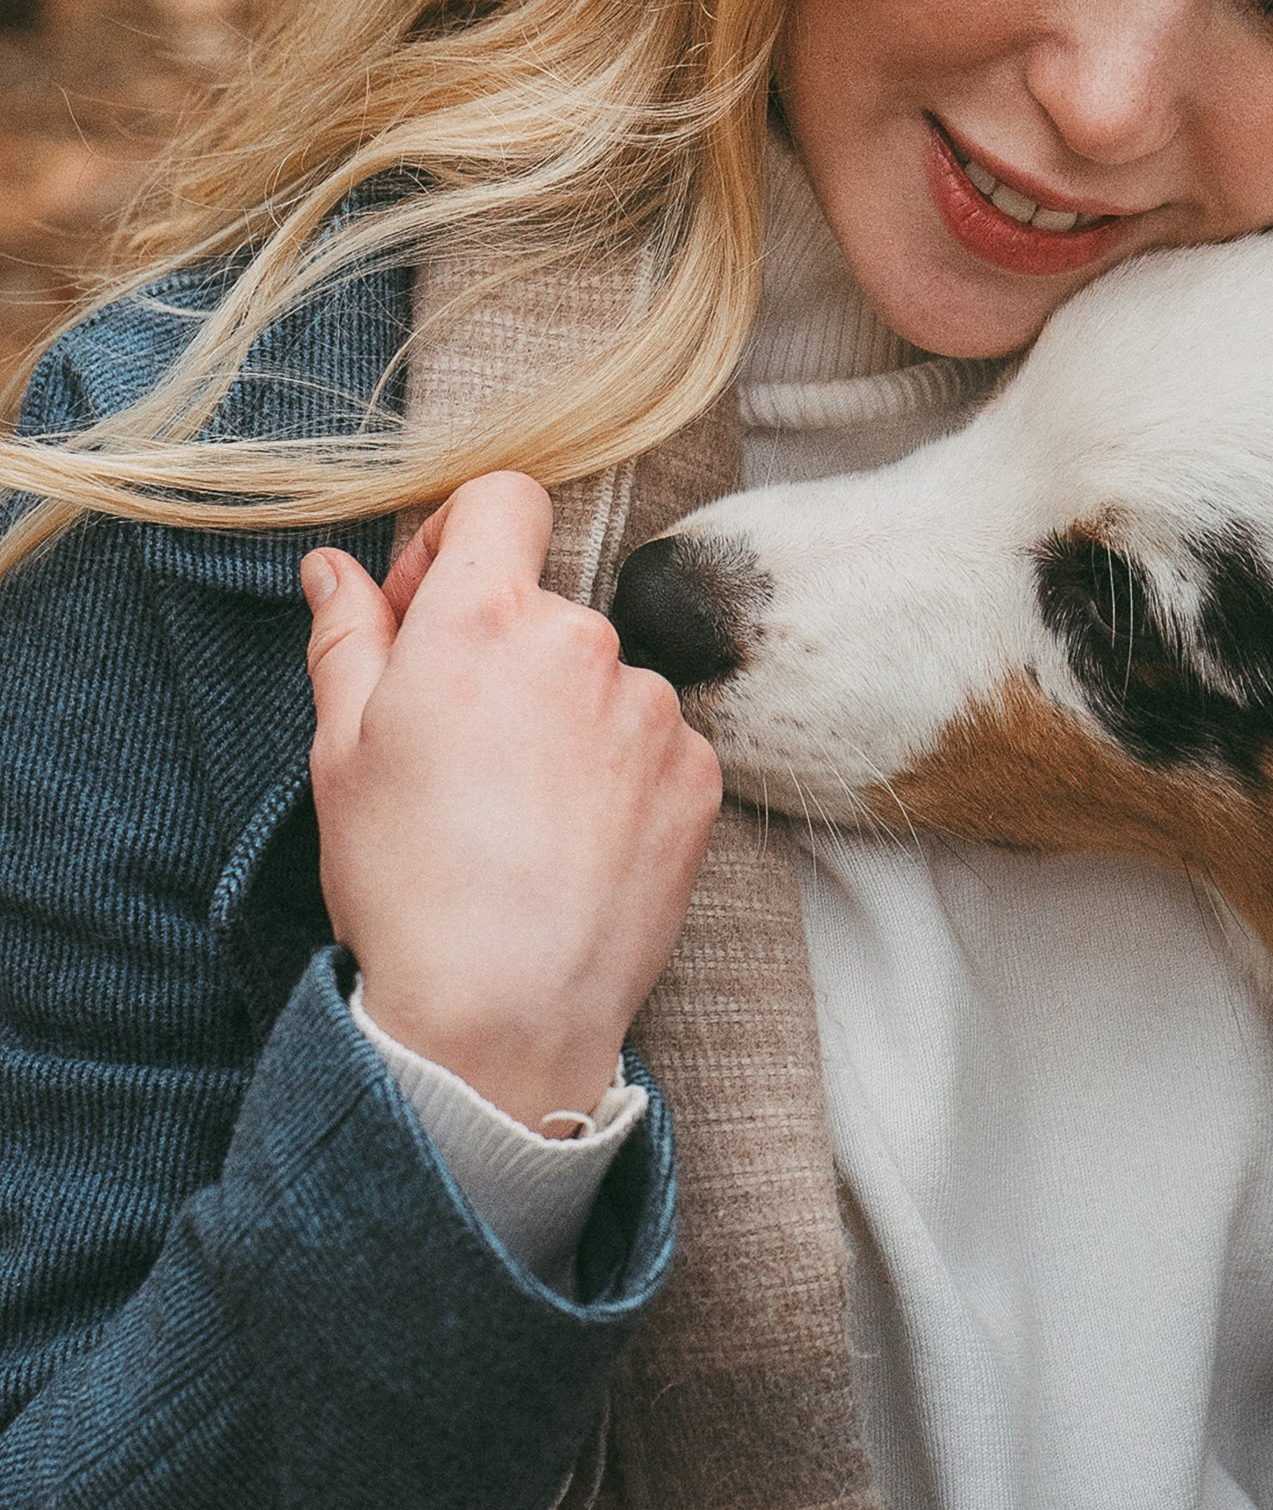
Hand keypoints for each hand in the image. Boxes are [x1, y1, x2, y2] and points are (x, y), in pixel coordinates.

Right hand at [302, 473, 721, 1128]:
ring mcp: (653, 710)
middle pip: (550, 610)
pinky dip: (622, 779)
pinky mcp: (701, 775)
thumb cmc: (405, 881)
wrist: (502, 1011)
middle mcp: (583, 642)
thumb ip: (348, 639)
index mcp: (484, 617)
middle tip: (462, 754)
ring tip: (522, 821)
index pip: (506, 499)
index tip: (432, 606)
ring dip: (570, 725)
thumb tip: (335, 568)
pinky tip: (576, 847)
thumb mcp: (343, 751)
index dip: (465, 538)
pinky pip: (656, 746)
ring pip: (606, 685)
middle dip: (507, 659)